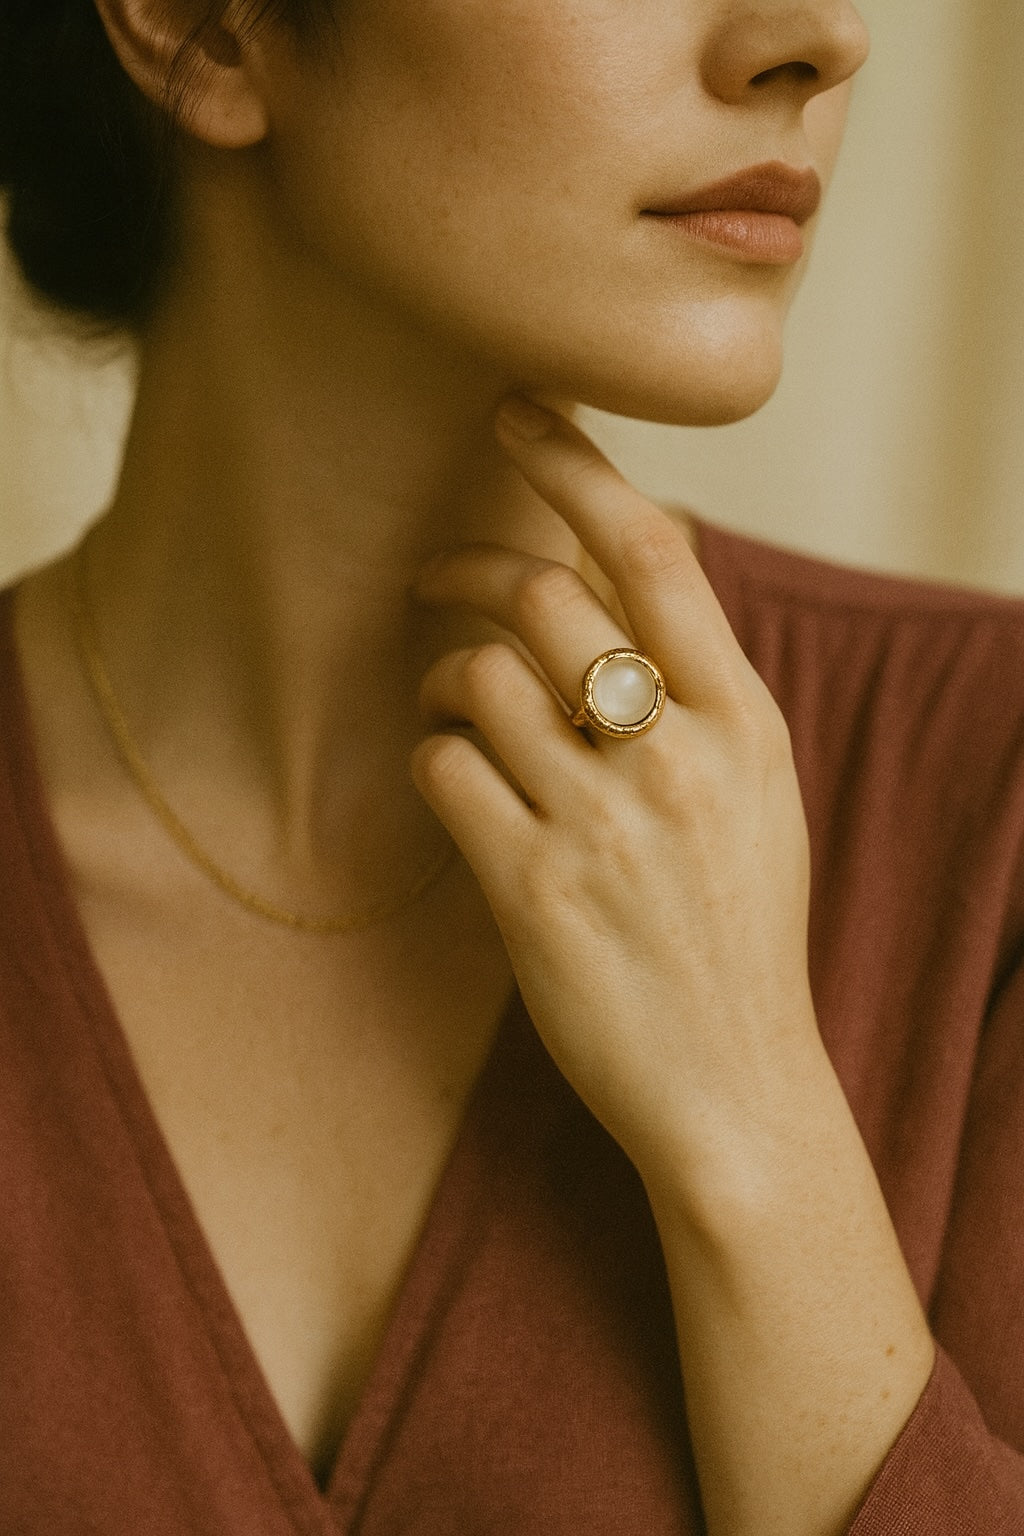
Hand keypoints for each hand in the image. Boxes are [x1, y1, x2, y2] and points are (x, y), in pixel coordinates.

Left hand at [411, 397, 817, 1187]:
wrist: (734, 1082)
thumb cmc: (738, 929)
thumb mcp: (756, 791)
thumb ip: (698, 687)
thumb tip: (631, 568)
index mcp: (741, 720)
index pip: (653, 550)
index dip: (575, 462)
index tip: (517, 410)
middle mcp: (675, 755)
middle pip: (544, 597)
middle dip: (473, 570)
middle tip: (436, 579)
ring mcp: (603, 821)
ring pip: (480, 677)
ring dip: (447, 676)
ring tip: (455, 709)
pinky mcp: (532, 887)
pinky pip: (445, 767)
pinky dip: (434, 756)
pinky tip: (457, 782)